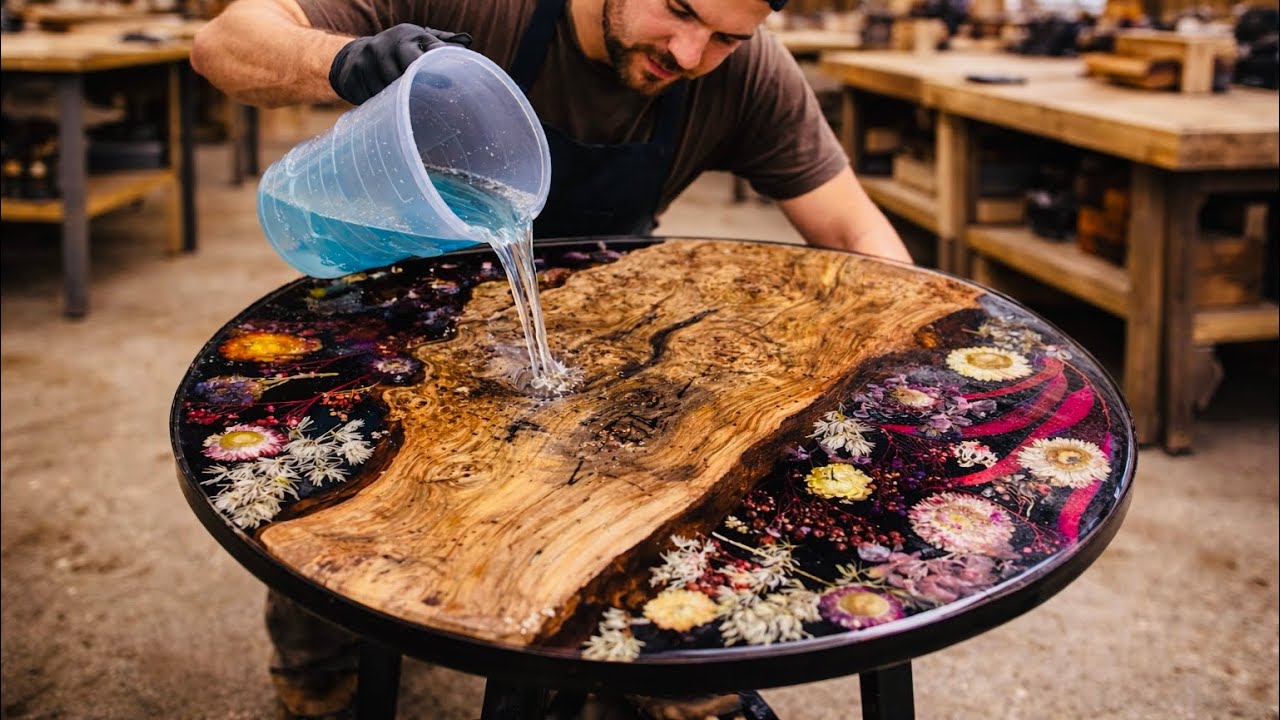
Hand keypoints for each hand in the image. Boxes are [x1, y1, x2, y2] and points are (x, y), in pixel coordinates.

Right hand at [328, 23, 472, 104]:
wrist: (358, 55)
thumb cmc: (400, 53)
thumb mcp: (420, 44)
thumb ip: (442, 47)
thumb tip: (467, 44)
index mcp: (406, 35)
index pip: (419, 57)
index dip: (431, 74)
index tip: (445, 88)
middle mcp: (383, 43)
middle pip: (402, 78)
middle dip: (410, 91)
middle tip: (419, 101)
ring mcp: (366, 58)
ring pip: (386, 91)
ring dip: (394, 101)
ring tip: (399, 99)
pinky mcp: (352, 74)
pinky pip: (370, 97)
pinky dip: (378, 104)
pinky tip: (382, 99)